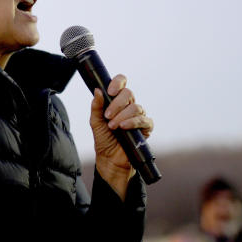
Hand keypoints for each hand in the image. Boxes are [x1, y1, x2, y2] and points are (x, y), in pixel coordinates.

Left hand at [90, 74, 152, 192]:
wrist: (109, 159)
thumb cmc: (103, 139)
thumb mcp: (95, 122)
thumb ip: (96, 106)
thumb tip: (97, 90)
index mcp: (117, 101)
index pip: (121, 83)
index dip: (117, 83)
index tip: (110, 91)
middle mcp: (129, 106)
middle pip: (129, 93)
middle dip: (117, 104)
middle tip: (107, 116)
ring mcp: (138, 116)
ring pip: (135, 107)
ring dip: (122, 115)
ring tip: (113, 126)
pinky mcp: (145, 128)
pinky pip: (143, 120)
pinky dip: (133, 122)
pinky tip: (124, 127)